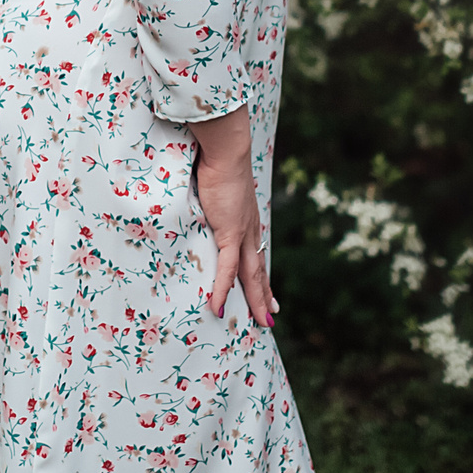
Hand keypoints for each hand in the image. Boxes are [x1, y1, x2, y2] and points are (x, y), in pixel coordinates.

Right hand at [189, 107, 275, 327]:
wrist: (225, 150)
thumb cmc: (216, 160)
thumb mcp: (215, 185)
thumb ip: (211, 197)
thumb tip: (201, 196)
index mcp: (246, 218)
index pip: (256, 252)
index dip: (262, 273)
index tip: (269, 290)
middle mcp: (249, 229)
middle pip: (258, 269)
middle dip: (265, 294)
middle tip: (271, 316)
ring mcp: (241, 233)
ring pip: (251, 275)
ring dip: (257, 300)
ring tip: (262, 322)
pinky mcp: (229, 233)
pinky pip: (226, 269)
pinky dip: (222, 289)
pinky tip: (219, 308)